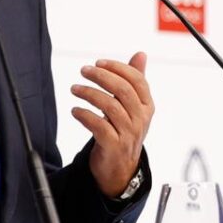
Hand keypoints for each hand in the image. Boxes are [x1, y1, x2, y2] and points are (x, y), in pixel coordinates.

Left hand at [70, 51, 153, 196]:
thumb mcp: (133, 106)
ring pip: (110, 107)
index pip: (137, 80)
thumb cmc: (124, 131)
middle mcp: (141, 119)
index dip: (117, 68)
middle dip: (101, 77)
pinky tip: (75, 111)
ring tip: (74, 89)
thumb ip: (135, 80)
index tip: (98, 63)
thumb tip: (141, 54)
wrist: (119, 168)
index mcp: (147, 106)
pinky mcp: (114, 146)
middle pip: (123, 91)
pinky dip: (84, 116)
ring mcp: (129, 134)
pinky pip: (99, 126)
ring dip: (89, 94)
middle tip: (84, 71)